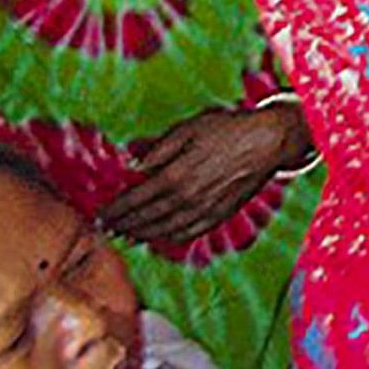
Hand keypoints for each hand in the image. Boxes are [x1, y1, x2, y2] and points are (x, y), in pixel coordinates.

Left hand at [101, 104, 302, 247]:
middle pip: (145, 219)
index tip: (99, 216)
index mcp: (175, 176)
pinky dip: (169, 239)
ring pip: (164, 231)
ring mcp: (204, 210)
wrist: (269, 141)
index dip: (114, 210)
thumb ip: (158, 151)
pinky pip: (188, 233)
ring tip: (127, 236)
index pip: (134, 200)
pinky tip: (160, 236)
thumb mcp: (188, 130)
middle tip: (106, 230)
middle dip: (123, 225)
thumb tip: (134, 168)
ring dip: (142, 235)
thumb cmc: (228, 130)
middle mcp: (186, 198)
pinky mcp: (219, 215)